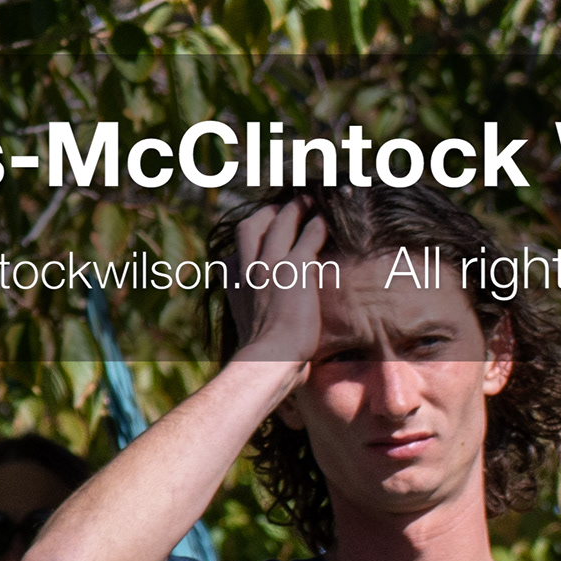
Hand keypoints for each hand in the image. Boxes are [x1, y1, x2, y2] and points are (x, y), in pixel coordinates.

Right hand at [225, 198, 331, 370]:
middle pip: (249, 227)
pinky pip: (307, 236)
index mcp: (234, 286)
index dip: (246, 245)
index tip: (259, 242)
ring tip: (308, 200)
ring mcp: (268, 266)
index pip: (233, 256)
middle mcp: (247, 270)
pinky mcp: (293, 268)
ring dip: (294, 209)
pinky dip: (317, 225)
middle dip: (266, 214)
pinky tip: (326, 221)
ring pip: (279, 223)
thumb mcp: (248, 335)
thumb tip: (265, 337)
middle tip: (282, 208)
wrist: (268, 359)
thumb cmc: (262, 358)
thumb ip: (253, 324)